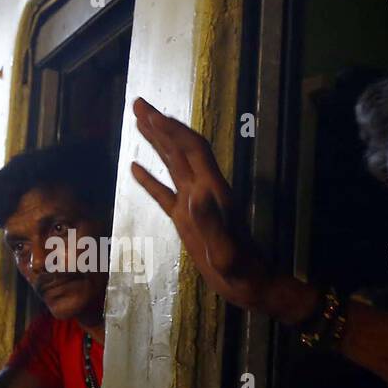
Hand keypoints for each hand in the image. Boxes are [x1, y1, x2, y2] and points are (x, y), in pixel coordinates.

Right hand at [131, 98, 280, 314]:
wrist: (252, 284)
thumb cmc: (241, 272)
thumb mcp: (226, 252)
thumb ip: (212, 223)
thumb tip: (195, 192)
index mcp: (213, 192)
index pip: (192, 151)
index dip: (173, 130)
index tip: (151, 113)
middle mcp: (203, 190)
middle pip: (181, 148)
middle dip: (161, 124)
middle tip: (137, 103)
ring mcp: (194, 204)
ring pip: (173, 164)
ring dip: (156, 141)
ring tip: (138, 120)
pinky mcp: (186, 219)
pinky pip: (164, 192)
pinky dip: (150, 178)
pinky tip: (135, 168)